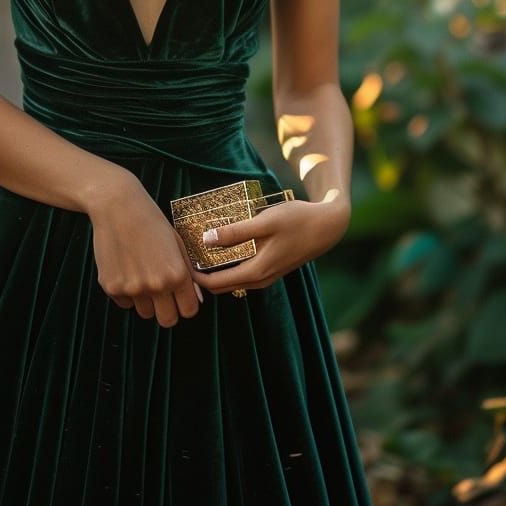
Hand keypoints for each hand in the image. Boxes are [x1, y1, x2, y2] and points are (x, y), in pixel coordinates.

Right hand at [89, 174, 203, 327]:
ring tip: (141, 273)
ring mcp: (131, 288)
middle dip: (167, 310)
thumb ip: (188, 273)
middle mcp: (155, 285)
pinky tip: (125, 267)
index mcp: (176, 274)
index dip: (185, 304)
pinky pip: (124, 302)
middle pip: (167, 320)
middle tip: (161, 293)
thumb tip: (196, 300)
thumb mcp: (177, 244)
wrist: (117, 205)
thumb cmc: (151, 221)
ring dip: (145, 300)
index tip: (180, 296)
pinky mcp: (110, 286)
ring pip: (144, 312)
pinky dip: (126, 292)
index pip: (189, 311)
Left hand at [192, 196, 349, 297]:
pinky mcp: (270, 269)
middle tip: (183, 253)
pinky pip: (241, 274)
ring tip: (196, 249)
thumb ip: (236, 231)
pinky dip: (226, 266)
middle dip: (199, 275)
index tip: (178, 259)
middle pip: (220, 286)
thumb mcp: (265, 221)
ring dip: (212, 270)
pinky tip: (220, 247)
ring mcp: (266, 277)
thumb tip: (206, 239)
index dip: (193, 276)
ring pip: (230, 281)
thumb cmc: (297, 220)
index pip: (214, 284)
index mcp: (256, 272)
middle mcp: (259, 280)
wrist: (327, 227)